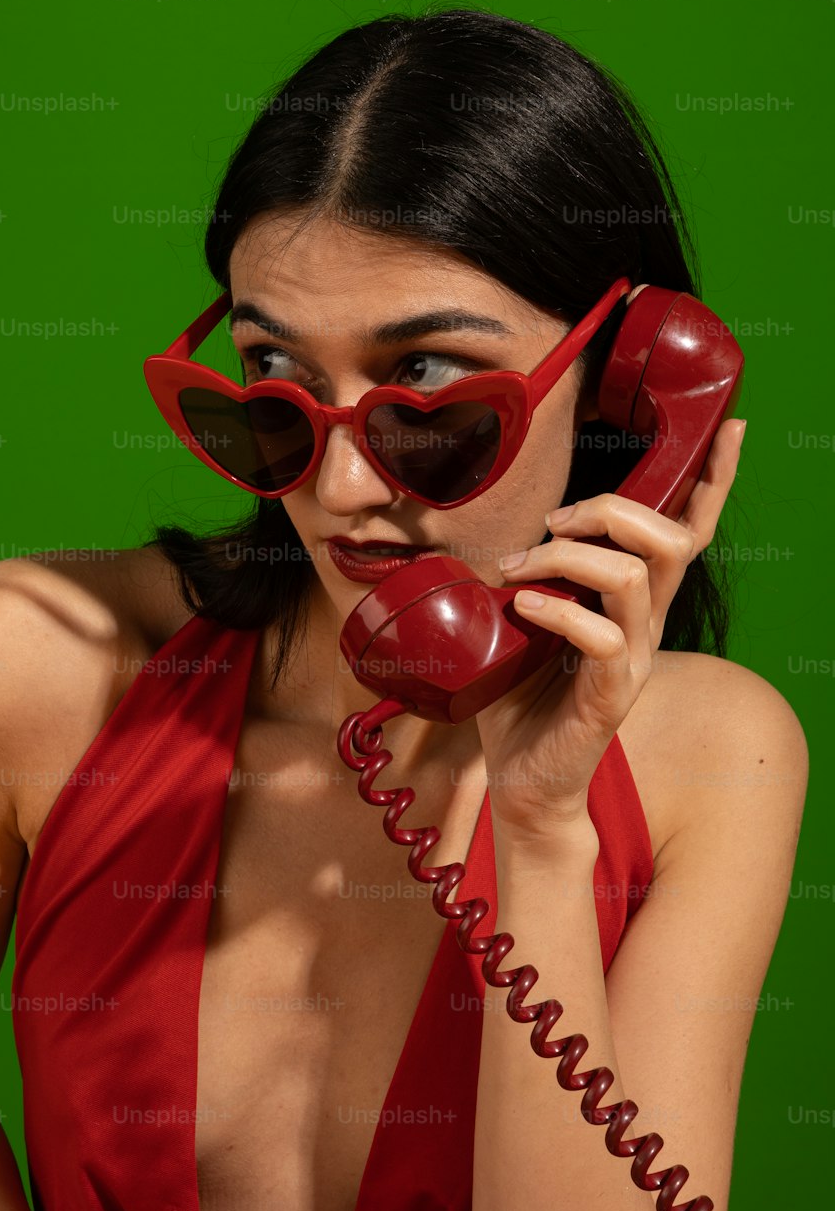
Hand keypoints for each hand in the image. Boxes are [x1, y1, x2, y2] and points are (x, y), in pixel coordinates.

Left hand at [474, 416, 746, 845]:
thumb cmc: (521, 697)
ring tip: (520, 568)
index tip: (729, 428)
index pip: (687, 530)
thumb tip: (482, 530)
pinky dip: (555, 608)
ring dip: (567, 555)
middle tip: (553, 523)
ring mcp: (632, 659)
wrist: (523, 782)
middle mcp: (646, 624)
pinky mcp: (609, 696)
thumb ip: (522, 573)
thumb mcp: (519, 619)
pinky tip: (523, 608)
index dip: (711, 481)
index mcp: (634, 600)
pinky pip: (599, 635)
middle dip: (609, 509)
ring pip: (630, 576)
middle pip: (667, 539)